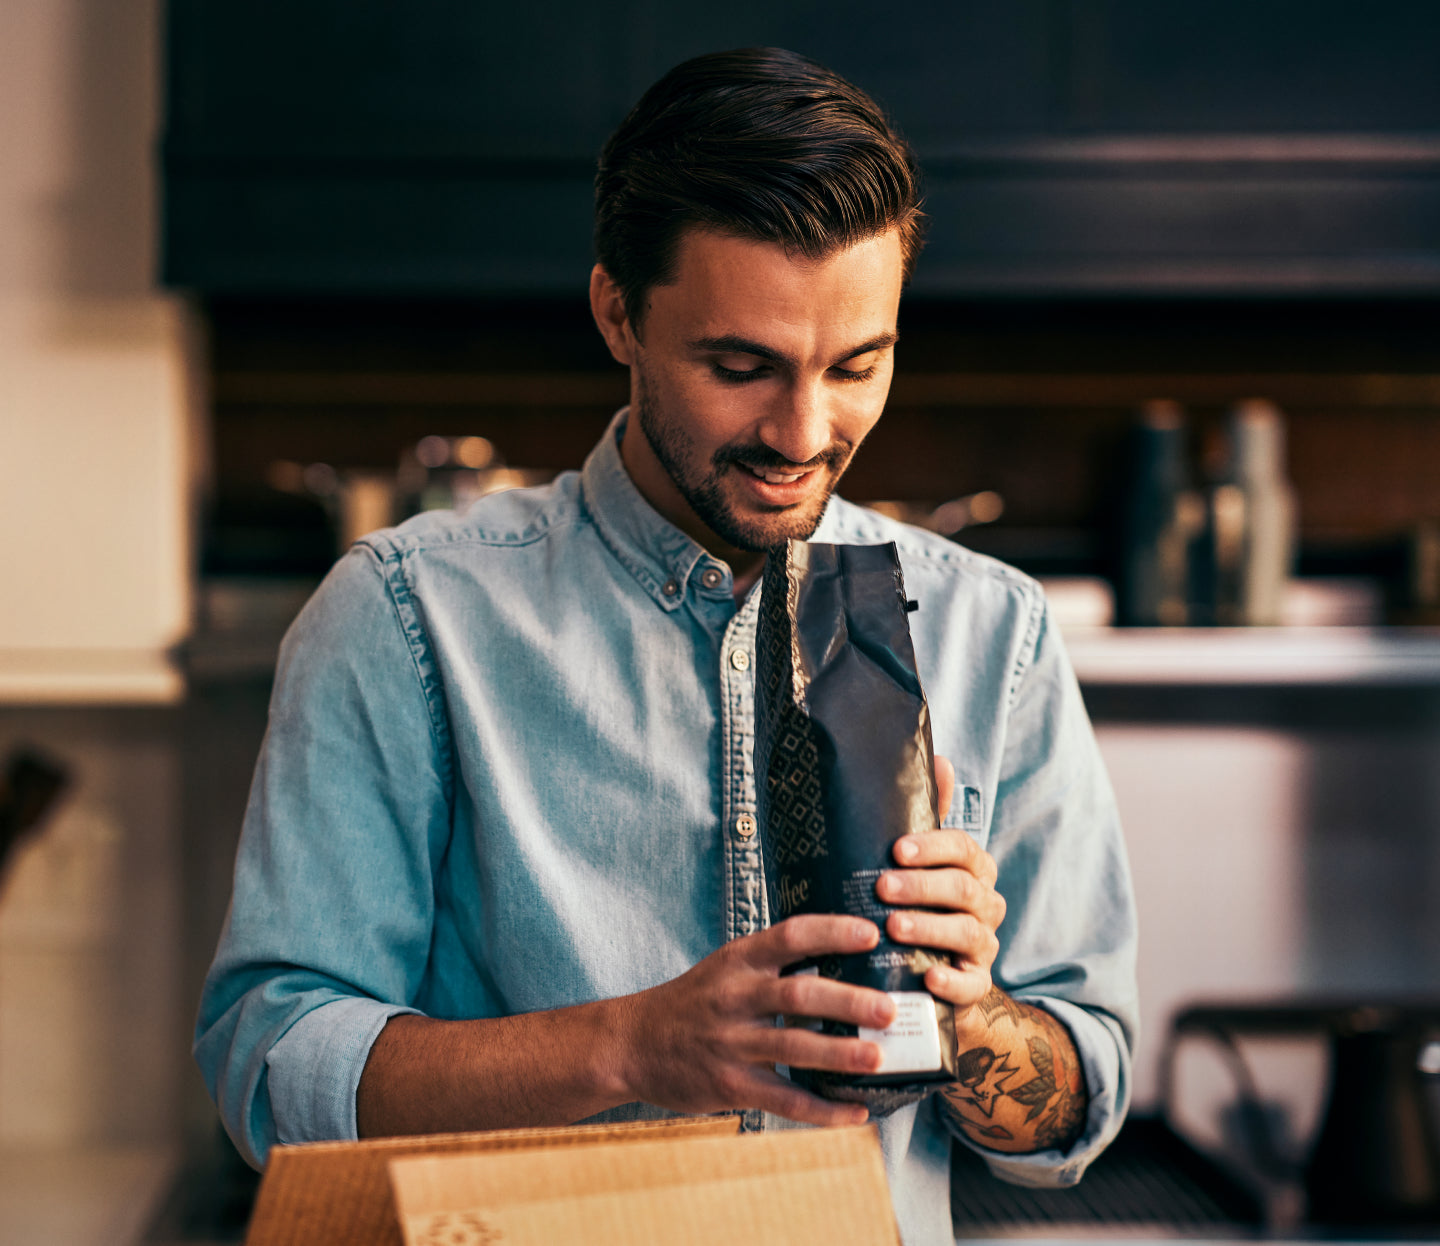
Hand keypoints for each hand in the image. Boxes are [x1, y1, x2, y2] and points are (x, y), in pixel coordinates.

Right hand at [616, 915, 899, 1125]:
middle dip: (846, 1002)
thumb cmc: (693, 1002)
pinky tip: (856, 1112)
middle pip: (798, 994)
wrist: (631, 1043)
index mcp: (738, 960)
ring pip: (793, 1047)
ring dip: (839, 1054)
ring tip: (878, 1056)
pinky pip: (783, 1100)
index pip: (790, 935)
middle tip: (887, 1008)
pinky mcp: (729, 1084)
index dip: (832, 932)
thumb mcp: (726, 967)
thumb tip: (845, 956)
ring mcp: (730, 1043)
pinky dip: (823, 1110)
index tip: (871, 934)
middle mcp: (735, 997)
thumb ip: (773, 962)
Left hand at [877, 755, 1006, 1013]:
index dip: (934, 847)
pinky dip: (953, 981)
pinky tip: (928, 975)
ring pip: (968, 932)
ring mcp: (983, 946)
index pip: (964, 849)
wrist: (917, 967)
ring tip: (893, 927)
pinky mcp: (975, 986)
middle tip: (882, 886)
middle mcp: (985, 905)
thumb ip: (928, 814)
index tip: (897, 849)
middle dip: (923, 886)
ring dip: (930, 928)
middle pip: (964, 888)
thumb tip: (941, 760)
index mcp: (973, 870)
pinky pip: (973, 985)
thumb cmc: (913, 901)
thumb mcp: (915, 859)